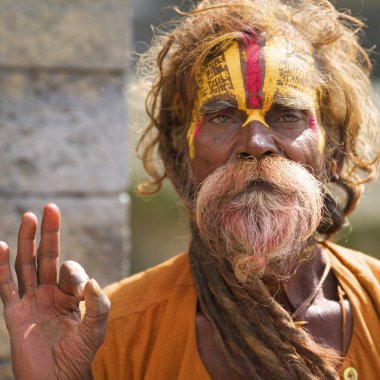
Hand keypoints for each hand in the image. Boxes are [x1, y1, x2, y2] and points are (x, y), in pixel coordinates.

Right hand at [0, 204, 109, 379]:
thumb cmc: (79, 354)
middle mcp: (49, 293)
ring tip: (29, 217)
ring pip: (26, 264)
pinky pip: (6, 286)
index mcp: (69, 294)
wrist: (58, 379)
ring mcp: (31, 300)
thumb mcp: (97, 327)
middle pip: (46, 256)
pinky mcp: (15, 313)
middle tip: (50, 208)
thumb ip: (98, 303)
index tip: (80, 290)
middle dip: (49, 233)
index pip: (70, 270)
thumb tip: (90, 280)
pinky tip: (3, 245)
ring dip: (27, 241)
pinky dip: (2, 267)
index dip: (75, 273)